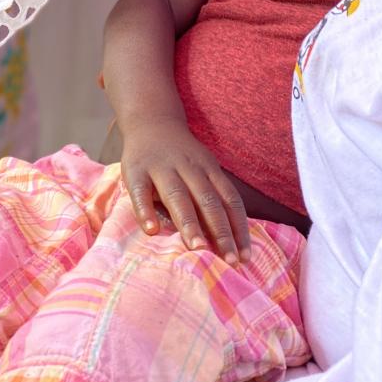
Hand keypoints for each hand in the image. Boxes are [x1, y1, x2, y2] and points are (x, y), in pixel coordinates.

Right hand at [120, 117, 250, 263]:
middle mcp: (189, 168)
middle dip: (220, 231)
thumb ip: (213, 197)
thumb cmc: (182, 157)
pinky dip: (145, 210)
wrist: (151, 121)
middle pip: (207, 200)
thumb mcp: (203, 168)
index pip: (229, 199)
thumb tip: (230, 240)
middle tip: (228, 260)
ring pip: (178, 196)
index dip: (238, 228)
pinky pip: (141, 192)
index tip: (245, 256)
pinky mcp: (136, 170)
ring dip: (188, 222)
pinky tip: (151, 230)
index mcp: (209, 169)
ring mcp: (161, 167)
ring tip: (197, 247)